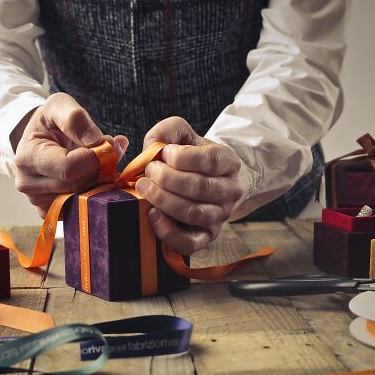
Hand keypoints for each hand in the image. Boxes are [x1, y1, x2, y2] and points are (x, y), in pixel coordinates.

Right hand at [13, 93, 128, 216]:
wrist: (38, 139)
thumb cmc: (49, 122)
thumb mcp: (59, 106)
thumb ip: (76, 118)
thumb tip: (95, 140)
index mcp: (28, 157)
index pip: (68, 168)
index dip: (94, 158)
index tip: (107, 144)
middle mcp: (28, 184)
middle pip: (78, 185)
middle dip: (100, 168)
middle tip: (108, 151)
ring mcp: (38, 202)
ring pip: (82, 199)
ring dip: (99, 181)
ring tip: (99, 161)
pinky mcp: (50, 211)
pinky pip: (80, 209)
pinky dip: (93, 194)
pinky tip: (92, 177)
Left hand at [135, 117, 242, 254]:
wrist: (208, 182)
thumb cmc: (190, 158)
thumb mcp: (182, 136)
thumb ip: (167, 131)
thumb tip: (153, 147)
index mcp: (229, 162)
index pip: (210, 160)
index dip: (181, 157)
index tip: (163, 153)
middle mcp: (230, 191)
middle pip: (199, 187)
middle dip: (166, 179)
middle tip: (148, 172)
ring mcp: (220, 216)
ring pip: (193, 213)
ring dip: (163, 200)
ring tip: (144, 189)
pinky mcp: (206, 237)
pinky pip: (189, 243)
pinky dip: (167, 231)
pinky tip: (152, 215)